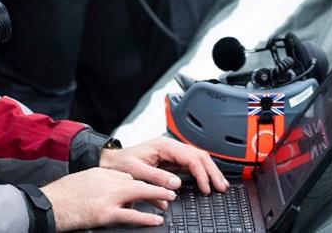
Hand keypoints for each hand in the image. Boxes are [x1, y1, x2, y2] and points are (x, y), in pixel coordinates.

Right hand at [40, 167, 175, 230]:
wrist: (49, 204)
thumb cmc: (61, 195)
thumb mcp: (81, 181)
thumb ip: (97, 183)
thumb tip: (107, 191)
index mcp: (100, 173)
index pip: (125, 175)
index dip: (139, 182)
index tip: (147, 186)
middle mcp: (106, 182)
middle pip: (137, 180)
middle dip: (155, 184)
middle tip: (169, 188)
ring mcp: (107, 197)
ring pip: (139, 193)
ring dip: (156, 196)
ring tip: (169, 200)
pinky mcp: (105, 213)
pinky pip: (131, 215)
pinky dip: (146, 217)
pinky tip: (156, 220)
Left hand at [99, 136, 228, 194]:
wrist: (110, 160)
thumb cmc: (120, 163)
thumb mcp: (136, 171)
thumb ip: (156, 177)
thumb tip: (176, 184)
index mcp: (163, 145)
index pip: (190, 157)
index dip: (201, 173)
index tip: (206, 187)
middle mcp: (169, 146)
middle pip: (198, 155)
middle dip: (212, 171)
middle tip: (221, 186)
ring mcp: (171, 152)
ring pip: (197, 159)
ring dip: (209, 171)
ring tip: (219, 184)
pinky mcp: (170, 160)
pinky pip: (190, 164)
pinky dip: (200, 173)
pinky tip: (206, 181)